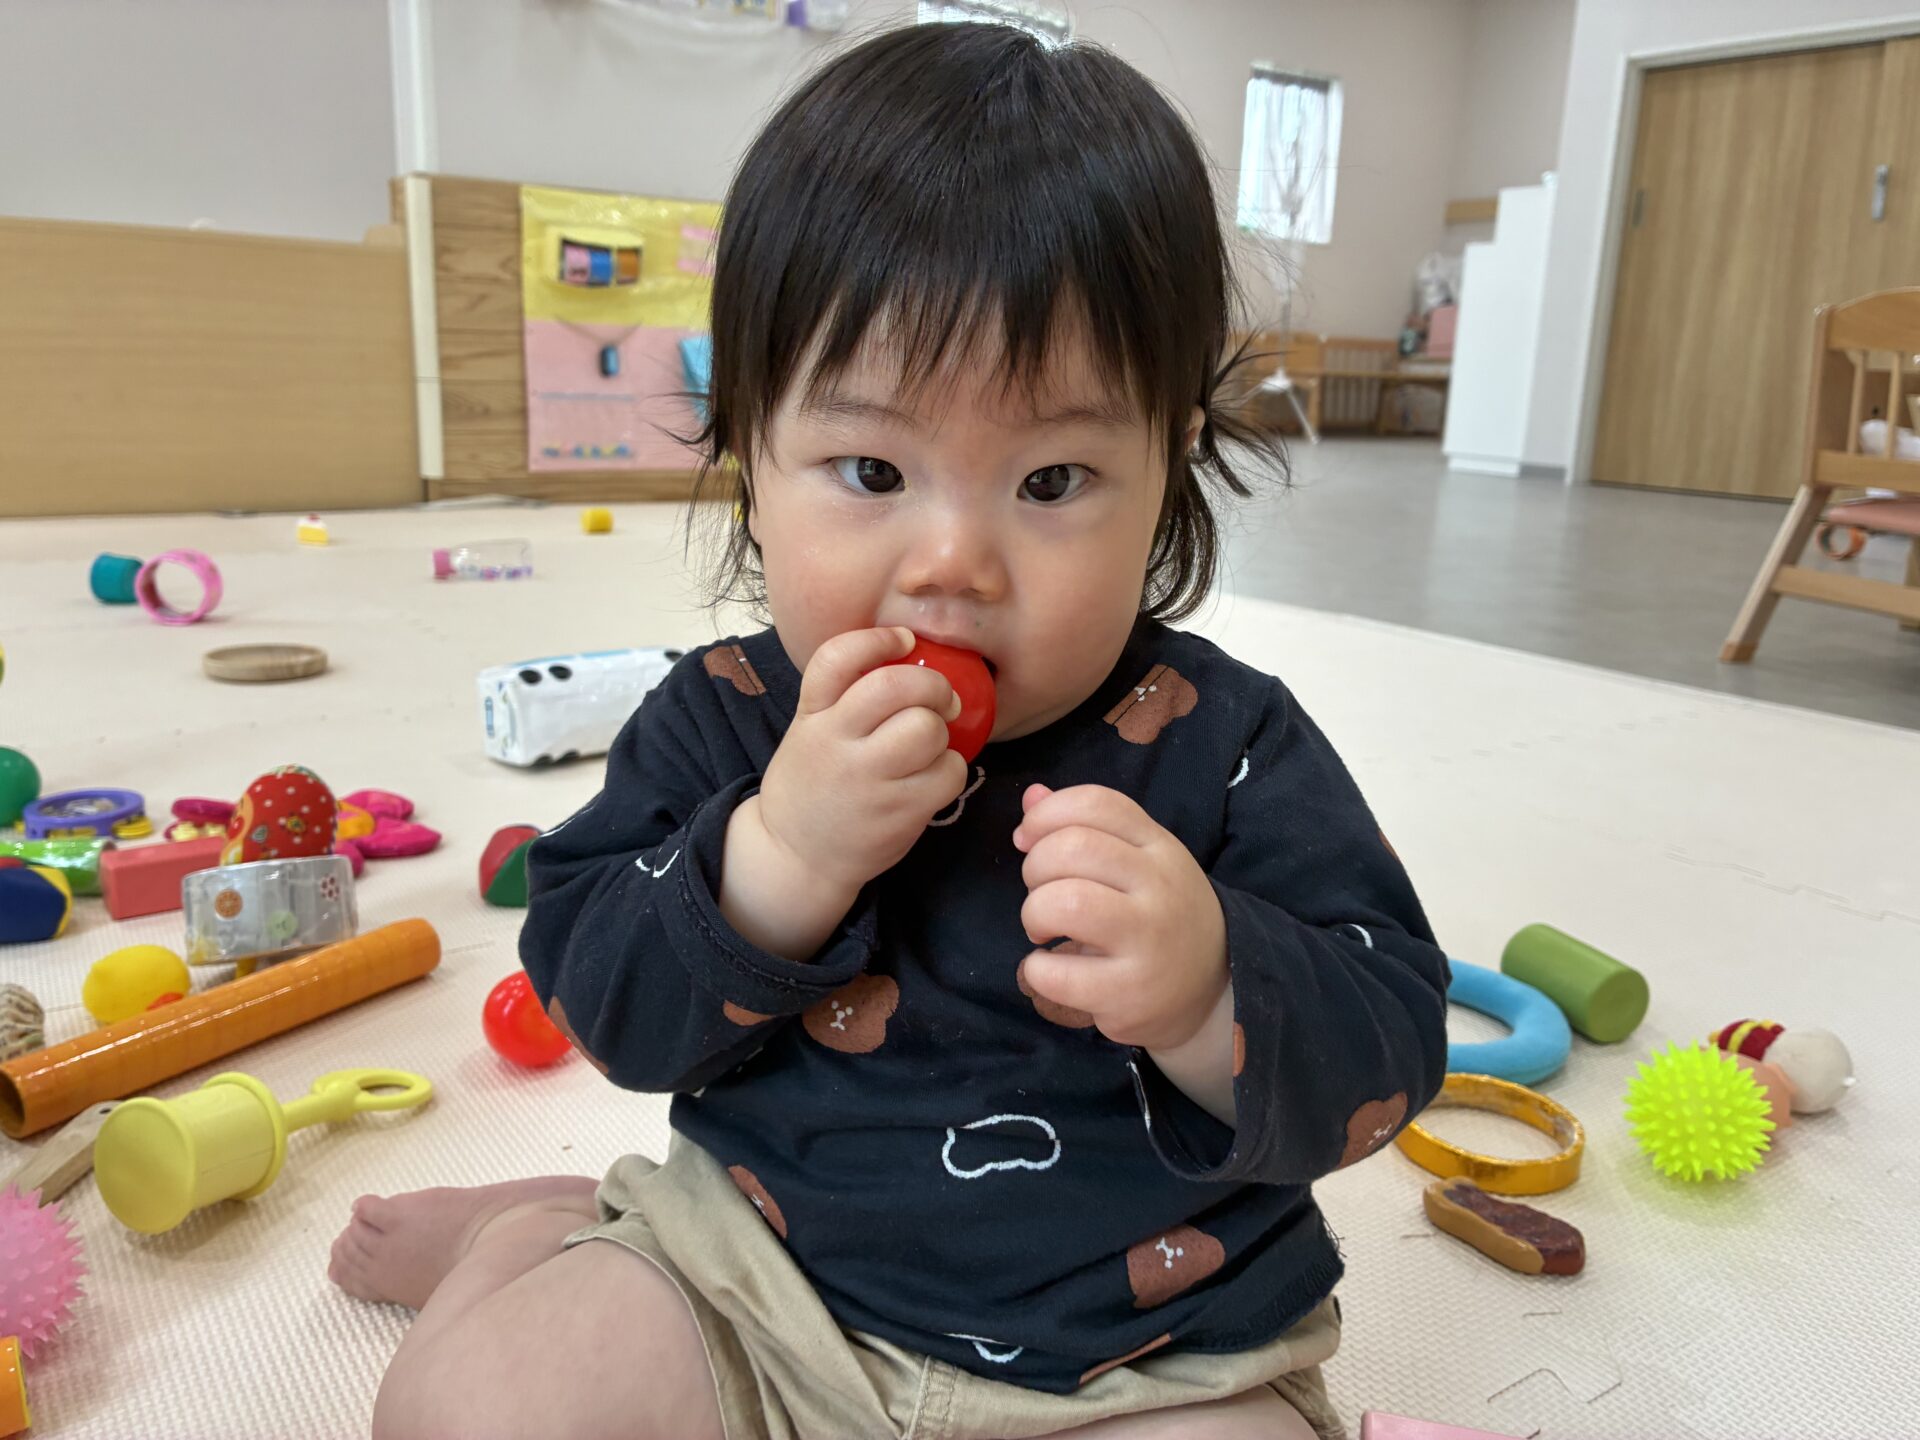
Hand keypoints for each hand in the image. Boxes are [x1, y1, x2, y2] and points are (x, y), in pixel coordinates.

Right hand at [755, 626, 970, 897]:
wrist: (796, 856)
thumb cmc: (814, 784)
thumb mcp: (809, 731)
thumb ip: (843, 698)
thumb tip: (907, 657)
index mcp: (812, 716)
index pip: (837, 658)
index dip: (878, 639)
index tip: (903, 640)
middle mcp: (835, 742)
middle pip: (894, 687)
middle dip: (933, 685)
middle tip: (942, 699)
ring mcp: (867, 780)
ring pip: (926, 729)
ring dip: (942, 731)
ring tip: (932, 744)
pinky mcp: (897, 813)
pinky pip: (948, 773)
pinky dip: (952, 769)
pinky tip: (935, 776)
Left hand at [1013, 783, 1227, 1051]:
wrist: (1212, 991)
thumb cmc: (1159, 918)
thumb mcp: (1138, 864)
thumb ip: (1086, 827)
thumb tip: (1032, 797)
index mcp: (1159, 847)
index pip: (1098, 804)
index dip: (1046, 814)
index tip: (1027, 839)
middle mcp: (1159, 887)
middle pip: (1074, 847)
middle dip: (1035, 867)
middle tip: (1042, 893)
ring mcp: (1148, 940)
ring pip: (1067, 902)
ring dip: (1035, 913)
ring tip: (1042, 929)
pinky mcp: (1129, 992)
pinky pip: (1057, 972)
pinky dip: (1035, 970)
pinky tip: (1049, 969)